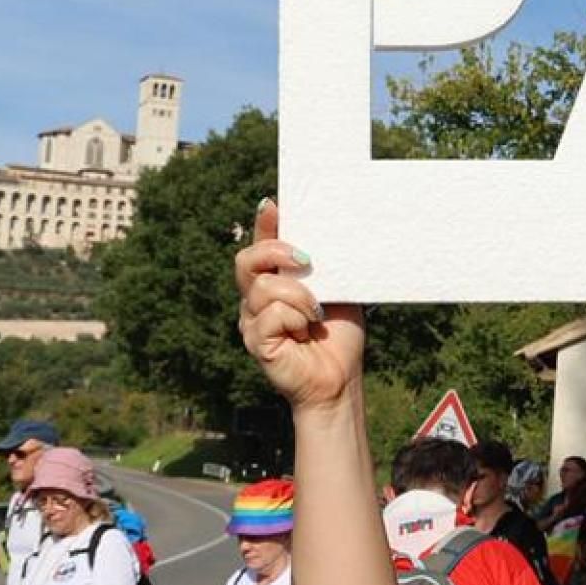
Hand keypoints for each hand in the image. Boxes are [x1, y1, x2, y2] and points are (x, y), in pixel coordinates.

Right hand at [236, 200, 364, 411]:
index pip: (261, 244)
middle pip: (246, 260)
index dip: (264, 223)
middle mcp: (256, 298)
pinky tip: (306, 333)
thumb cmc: (338, 337)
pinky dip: (296, 319)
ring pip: (263, 288)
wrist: (339, 380)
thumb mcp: (336, 290)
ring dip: (298, 296)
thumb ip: (324, 266)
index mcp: (275, 281)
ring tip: (315, 314)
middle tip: (308, 260)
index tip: (273, 204)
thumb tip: (324, 237)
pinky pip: (270, 314)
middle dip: (276, 252)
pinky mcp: (254, 341)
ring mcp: (251, 320)